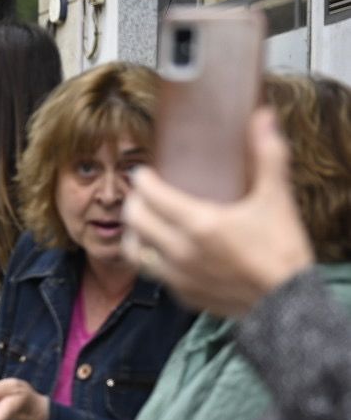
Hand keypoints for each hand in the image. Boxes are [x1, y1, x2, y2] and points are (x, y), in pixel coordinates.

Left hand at [124, 109, 313, 317]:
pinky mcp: (181, 295)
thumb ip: (268, 155)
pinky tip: (162, 250)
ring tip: (141, 222)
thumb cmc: (281, 249)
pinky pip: (153, 274)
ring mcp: (176, 276)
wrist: (285, 303)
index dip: (142, 180)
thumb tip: (263, 116)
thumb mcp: (276, 198)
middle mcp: (180, 251)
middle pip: (135, 221)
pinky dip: (151, 259)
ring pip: (134, 252)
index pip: (152, 195)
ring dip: (134, 234)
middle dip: (134, 203)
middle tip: (141, 194)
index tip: (143, 173)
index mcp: (199, 224)